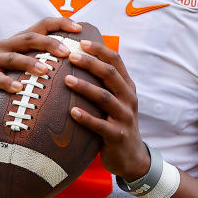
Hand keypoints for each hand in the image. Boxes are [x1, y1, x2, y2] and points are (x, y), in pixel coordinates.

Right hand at [0, 17, 82, 116]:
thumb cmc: (8, 77)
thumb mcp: (25, 65)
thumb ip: (45, 60)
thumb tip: (79, 62)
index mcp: (20, 40)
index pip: (42, 25)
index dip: (60, 23)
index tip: (79, 29)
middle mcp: (7, 45)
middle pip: (29, 38)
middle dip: (49, 43)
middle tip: (67, 52)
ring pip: (13, 57)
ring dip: (30, 63)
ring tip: (45, 71)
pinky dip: (7, 83)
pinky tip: (18, 89)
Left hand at [63, 40, 150, 180]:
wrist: (131, 156)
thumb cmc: (115, 122)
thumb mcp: (115, 100)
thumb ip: (103, 84)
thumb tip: (76, 60)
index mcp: (127, 86)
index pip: (116, 61)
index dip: (100, 50)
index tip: (81, 41)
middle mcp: (128, 98)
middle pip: (111, 75)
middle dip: (91, 63)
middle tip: (70, 56)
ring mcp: (124, 117)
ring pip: (105, 98)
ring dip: (85, 87)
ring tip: (66, 80)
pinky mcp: (118, 136)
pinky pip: (101, 126)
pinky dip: (87, 118)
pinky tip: (72, 113)